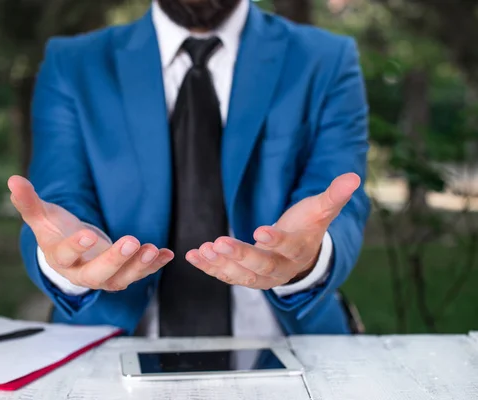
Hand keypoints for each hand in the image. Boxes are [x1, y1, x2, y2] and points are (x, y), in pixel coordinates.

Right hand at [8, 176, 173, 291]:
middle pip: (98, 274)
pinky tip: (168, 253)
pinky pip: (140, 273)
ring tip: (154, 249)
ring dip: (140, 266)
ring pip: (122, 278)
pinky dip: (155, 265)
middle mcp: (83, 274)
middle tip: (130, 242)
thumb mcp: (42, 217)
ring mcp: (104, 277)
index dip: (76, 247)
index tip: (87, 236)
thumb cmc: (56, 232)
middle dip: (115, 260)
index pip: (67, 255)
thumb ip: (29, 201)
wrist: (72, 252)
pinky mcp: (122, 274)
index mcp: (61, 259)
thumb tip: (13, 180)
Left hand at [185, 173, 360, 289]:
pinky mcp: (243, 276)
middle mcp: (280, 269)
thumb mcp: (320, 211)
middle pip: (260, 266)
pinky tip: (192, 255)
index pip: (288, 247)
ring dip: (220, 264)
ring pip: (239, 275)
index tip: (260, 231)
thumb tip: (355, 176)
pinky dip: (209, 267)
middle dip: (240, 255)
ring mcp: (260, 276)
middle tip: (219, 242)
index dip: (275, 240)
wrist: (300, 256)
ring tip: (203, 250)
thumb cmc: (307, 227)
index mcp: (298, 250)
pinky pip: (225, 275)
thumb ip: (334, 196)